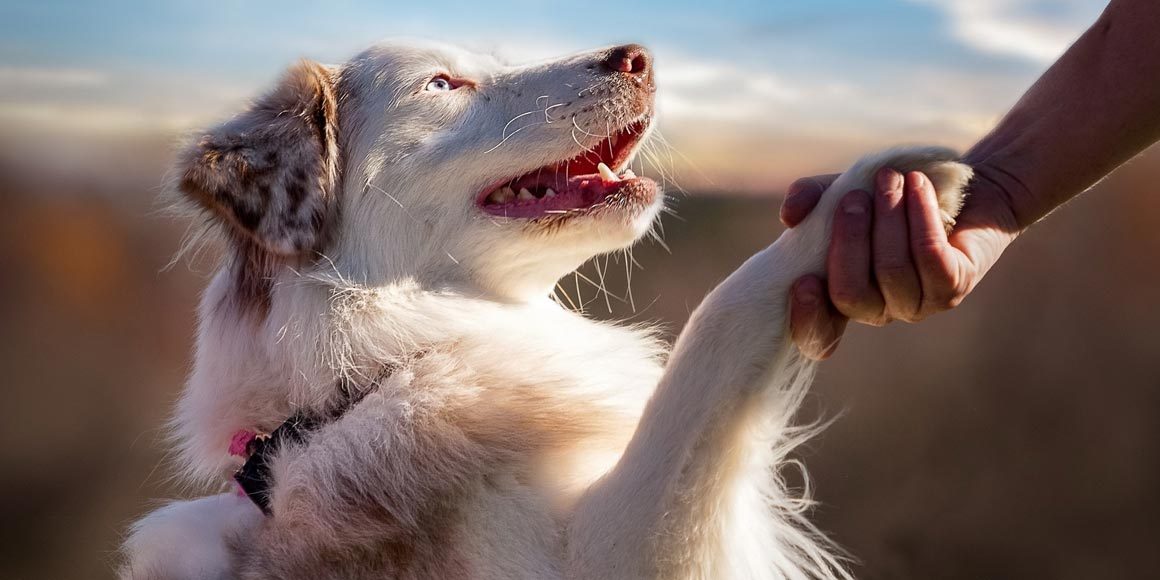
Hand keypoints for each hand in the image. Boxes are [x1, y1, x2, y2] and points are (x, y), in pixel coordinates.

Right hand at [780, 164, 1023, 359]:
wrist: (954, 187)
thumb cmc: (887, 197)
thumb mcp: (840, 191)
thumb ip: (810, 198)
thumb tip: (791, 215)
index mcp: (843, 297)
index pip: (819, 336)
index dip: (808, 319)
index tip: (803, 282)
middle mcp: (879, 310)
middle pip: (851, 294)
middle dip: (849, 241)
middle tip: (854, 198)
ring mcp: (917, 304)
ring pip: (891, 270)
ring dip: (888, 217)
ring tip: (889, 178)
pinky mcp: (953, 286)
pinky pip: (929, 255)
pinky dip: (920, 216)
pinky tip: (917, 185)